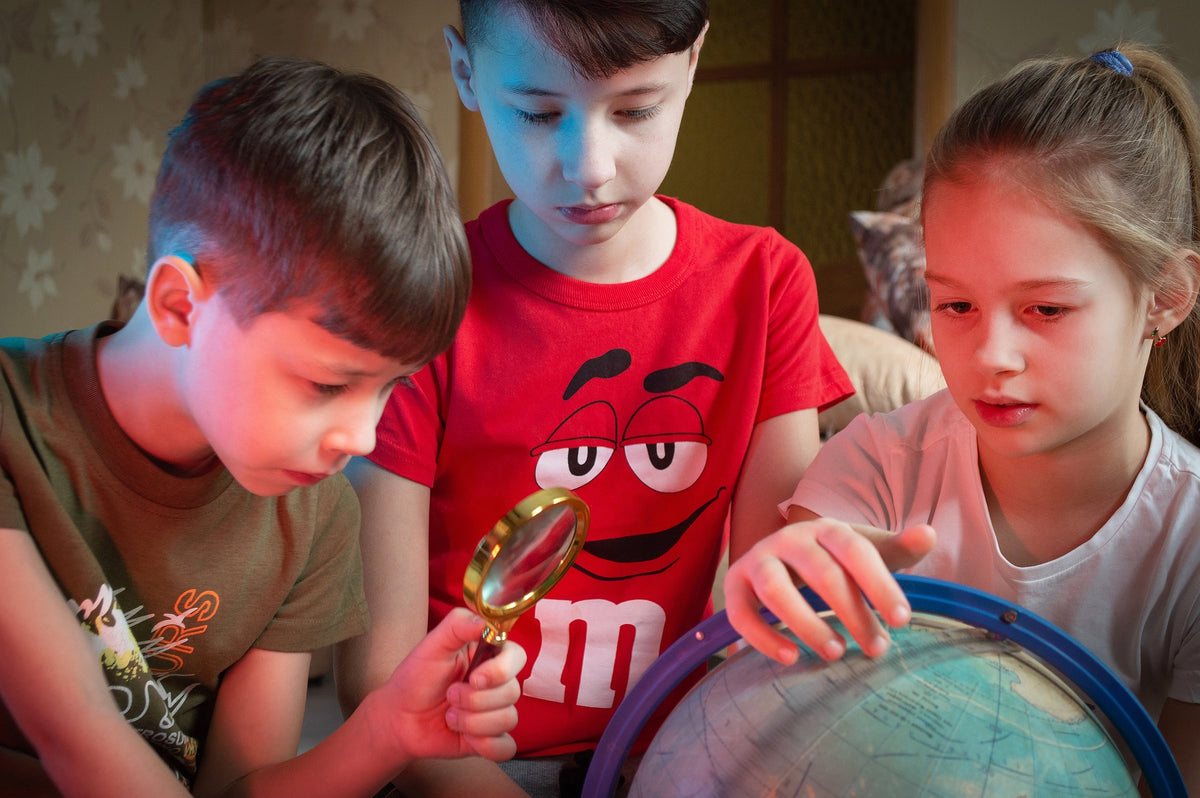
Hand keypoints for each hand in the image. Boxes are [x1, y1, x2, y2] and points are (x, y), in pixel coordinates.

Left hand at [376, 608, 524, 762]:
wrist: (400, 718)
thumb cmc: (416, 678)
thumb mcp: (433, 644)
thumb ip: (458, 624)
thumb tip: (487, 621)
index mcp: (488, 656)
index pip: (517, 657)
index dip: (501, 670)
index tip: (474, 678)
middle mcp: (497, 684)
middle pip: (513, 692)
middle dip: (474, 700)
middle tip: (449, 696)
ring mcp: (496, 712)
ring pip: (508, 719)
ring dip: (472, 722)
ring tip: (450, 716)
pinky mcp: (492, 739)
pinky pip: (506, 748)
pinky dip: (484, 745)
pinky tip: (463, 738)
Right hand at [723, 518, 934, 664]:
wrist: (782, 557)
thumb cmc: (835, 560)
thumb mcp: (867, 552)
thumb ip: (899, 548)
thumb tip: (928, 534)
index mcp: (826, 528)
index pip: (855, 550)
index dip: (878, 584)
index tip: (902, 620)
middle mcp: (789, 538)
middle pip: (820, 572)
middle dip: (852, 613)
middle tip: (877, 649)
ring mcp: (758, 559)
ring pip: (776, 589)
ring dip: (806, 623)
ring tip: (835, 654)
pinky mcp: (735, 585)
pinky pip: (741, 612)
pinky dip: (763, 636)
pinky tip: (791, 657)